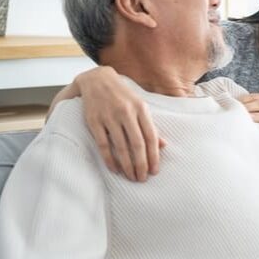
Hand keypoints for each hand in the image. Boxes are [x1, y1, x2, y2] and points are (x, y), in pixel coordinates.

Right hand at [75, 67, 165, 181]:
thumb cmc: (123, 96)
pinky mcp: (95, 121)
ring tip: (131, 176)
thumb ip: (150, 125)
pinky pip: (103, 144)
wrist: (97, 80)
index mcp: (141, 109)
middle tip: (142, 178)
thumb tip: (163, 145)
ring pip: (121, 147)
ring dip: (126, 165)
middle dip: (141, 164)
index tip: (155, 171)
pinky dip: (109, 159)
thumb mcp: (140, 106)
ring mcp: (110, 117)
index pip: (151, 137)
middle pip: (137, 144)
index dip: (154, 156)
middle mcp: (126, 113)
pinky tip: (114, 168)